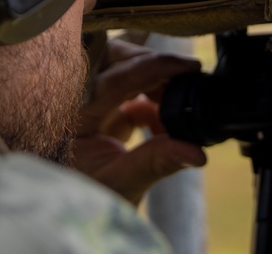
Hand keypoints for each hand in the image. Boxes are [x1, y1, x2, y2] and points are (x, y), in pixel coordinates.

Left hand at [73, 38, 206, 205]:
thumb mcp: (122, 183)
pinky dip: (152, 100)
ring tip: (175, 108)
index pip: (116, 78)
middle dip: (153, 64)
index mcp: (75, 114)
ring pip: (123, 66)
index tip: (188, 66)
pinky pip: (131, 87)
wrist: (75, 214)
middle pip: (115, 57)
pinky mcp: (104, 108)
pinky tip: (161, 125)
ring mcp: (89, 100)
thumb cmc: (88, 199)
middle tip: (185, 81)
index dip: (155, 67)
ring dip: (155, 80)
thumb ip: (156, 162)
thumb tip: (196, 152)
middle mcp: (77, 99)